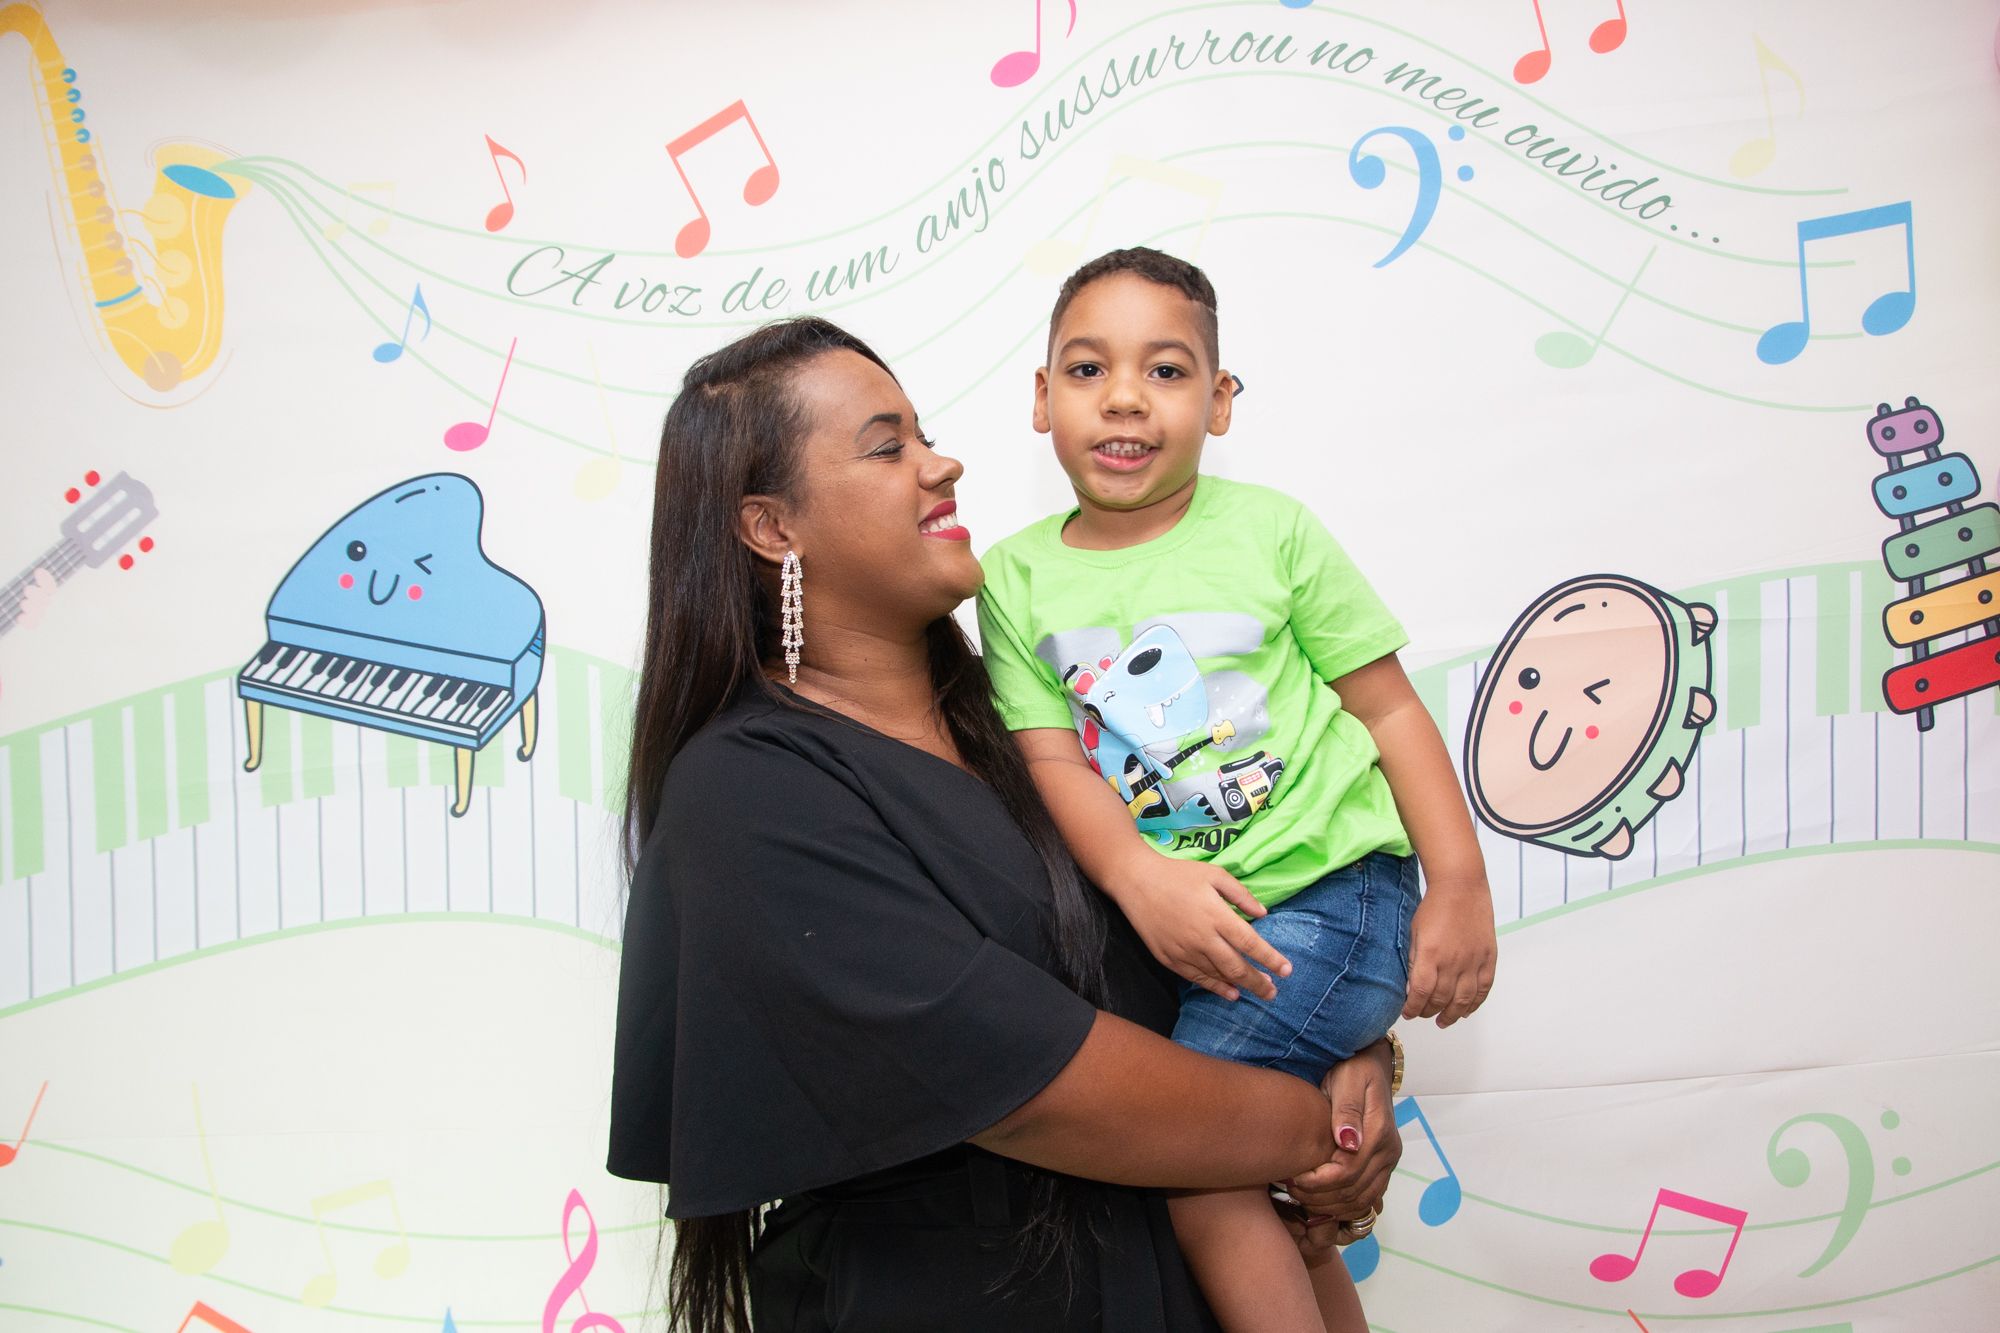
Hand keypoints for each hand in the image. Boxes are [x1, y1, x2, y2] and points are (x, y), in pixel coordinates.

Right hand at [1107, 854, 1291, 1001]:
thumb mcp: (1214, 874)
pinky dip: (1216, 988)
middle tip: (1273, 992)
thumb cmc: (1178, 874)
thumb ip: (1241, 894)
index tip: (1287, 971)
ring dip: (1241, 986)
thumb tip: (1263, 914)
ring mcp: (1184, 951)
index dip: (1270, 959)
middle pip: (1237, 967)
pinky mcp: (1169, 958)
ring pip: (1218, 976)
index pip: (1250, 943)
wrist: (1136, 881)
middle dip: (1259, 982)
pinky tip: (1230, 992)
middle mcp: (1202, 937)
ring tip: (1257, 991)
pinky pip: (1197, 978)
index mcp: (1216, 915)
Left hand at [1283, 1039, 1400, 1227]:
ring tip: (1301, 1196)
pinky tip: (1319, 1199)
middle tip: (1290, 1189)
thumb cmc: (1353, 1069)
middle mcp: (1388, 1152)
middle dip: (1319, 1197)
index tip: (1292, 1177)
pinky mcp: (1383, 1167)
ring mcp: (1388, 1161)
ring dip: (1330, 1206)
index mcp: (1379, 1132)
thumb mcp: (1347, 1078)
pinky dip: (1343, 1206)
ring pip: (1361, 1200)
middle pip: (1354, 1192)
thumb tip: (1348, 1143)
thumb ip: (1347, 1109)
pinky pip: (1367, 1198)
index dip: (1318, 1182)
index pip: (1348, 1172)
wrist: (1371, 1066)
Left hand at [1402, 879, 1496, 1026]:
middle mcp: (1453, 961)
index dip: (1413, 1008)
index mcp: (1431, 954)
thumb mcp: (1414, 933)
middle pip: (1441, 999)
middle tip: (1423, 1014)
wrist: (1461, 887)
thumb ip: (1414, 962)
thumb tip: (1412, 989)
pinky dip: (1475, 1004)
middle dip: (1429, 1012)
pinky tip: (1466, 1011)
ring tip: (1443, 1021)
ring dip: (1452, 1015)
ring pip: (1464, 1000)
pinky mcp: (1488, 957)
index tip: (1408, 1013)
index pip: (1421, 993)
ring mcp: (1473, 960)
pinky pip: (1484, 988)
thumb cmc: (1434, 908)